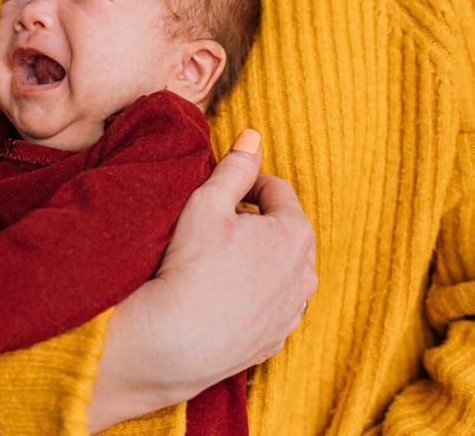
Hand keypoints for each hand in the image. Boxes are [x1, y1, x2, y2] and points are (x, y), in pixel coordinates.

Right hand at [88, 129, 316, 431]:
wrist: (172, 341)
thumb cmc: (188, 266)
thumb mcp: (207, 202)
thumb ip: (234, 167)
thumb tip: (253, 136)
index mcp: (294, 234)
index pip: (276, 191)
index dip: (244, 186)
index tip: (218, 197)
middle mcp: (305, 275)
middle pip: (282, 233)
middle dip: (254, 225)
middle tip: (214, 229)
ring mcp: (291, 313)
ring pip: (277, 273)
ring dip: (254, 263)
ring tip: (214, 266)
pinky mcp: (274, 342)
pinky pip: (268, 307)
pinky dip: (249, 298)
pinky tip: (217, 298)